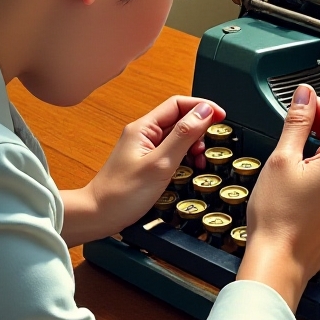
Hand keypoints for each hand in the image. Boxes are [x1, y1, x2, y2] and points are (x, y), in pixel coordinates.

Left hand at [61, 96, 224, 244]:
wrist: (98, 215)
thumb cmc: (121, 194)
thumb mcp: (160, 163)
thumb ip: (183, 136)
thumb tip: (204, 112)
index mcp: (144, 127)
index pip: (178, 104)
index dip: (202, 107)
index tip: (221, 117)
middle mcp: (143, 133)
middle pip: (179, 118)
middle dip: (200, 128)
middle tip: (211, 144)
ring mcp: (144, 147)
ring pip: (177, 135)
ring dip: (193, 143)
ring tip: (200, 159)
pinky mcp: (146, 161)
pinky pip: (171, 150)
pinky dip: (185, 156)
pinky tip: (189, 167)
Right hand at [237, 84, 319, 310]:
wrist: (278, 262)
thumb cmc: (276, 217)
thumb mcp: (281, 158)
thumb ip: (297, 122)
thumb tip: (305, 95)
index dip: (314, 105)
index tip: (297, 104)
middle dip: (313, 134)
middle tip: (286, 141)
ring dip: (315, 160)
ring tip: (287, 174)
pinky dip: (318, 183)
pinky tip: (297, 194)